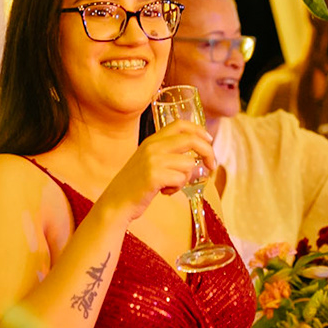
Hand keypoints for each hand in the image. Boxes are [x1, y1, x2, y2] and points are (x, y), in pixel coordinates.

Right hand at [92, 121, 215, 224]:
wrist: (115, 203)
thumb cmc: (136, 185)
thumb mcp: (148, 161)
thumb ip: (167, 154)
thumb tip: (197, 155)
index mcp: (152, 141)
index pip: (180, 124)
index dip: (198, 130)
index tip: (209, 140)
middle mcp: (152, 147)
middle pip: (191, 140)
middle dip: (208, 152)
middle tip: (211, 166)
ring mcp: (153, 160)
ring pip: (188, 164)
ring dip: (185, 178)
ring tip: (170, 185)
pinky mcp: (154, 176)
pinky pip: (181, 179)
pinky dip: (176, 189)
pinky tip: (164, 192)